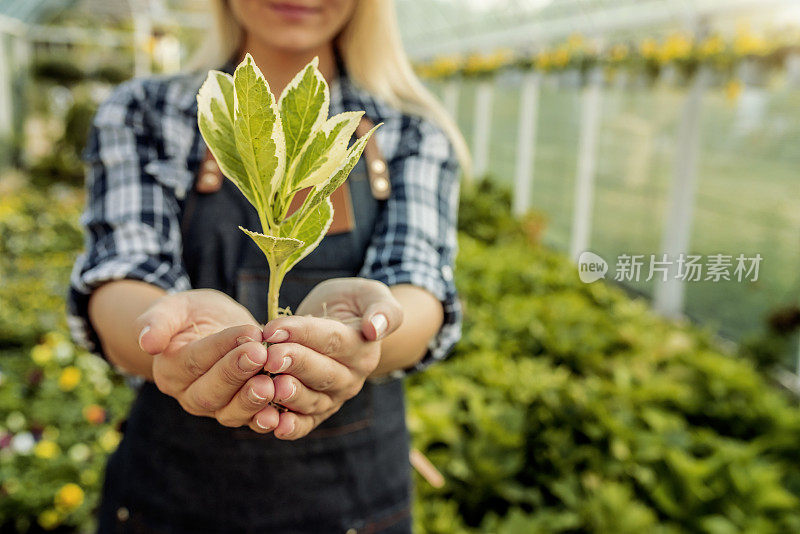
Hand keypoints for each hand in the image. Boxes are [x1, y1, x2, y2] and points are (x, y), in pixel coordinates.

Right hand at [135, 289, 280, 431]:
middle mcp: (191, 395)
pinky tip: (282, 414)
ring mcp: (218, 408)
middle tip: (261, 355)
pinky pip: (254, 421)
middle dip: (238, 373)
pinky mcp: (243, 413)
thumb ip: (158, 321)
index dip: (221, 348)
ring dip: (253, 400)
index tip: (249, 334)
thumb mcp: (175, 308)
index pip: (195, 360)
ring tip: (272, 384)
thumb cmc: (193, 316)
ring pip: (231, 412)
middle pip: (211, 392)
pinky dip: (268, 420)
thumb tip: (147, 342)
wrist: (214, 330)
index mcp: (171, 369)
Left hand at [260, 278, 402, 439]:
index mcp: (363, 349)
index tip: (274, 329)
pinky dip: (290, 427)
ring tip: (267, 387)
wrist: (343, 325)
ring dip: (289, 396)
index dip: (302, 334)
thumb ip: (382, 310)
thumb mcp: (371, 295)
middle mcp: (351, 378)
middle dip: (293, 364)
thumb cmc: (352, 304)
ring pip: (312, 401)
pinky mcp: (317, 412)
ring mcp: (335, 398)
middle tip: (268, 357)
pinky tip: (272, 425)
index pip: (332, 340)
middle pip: (322, 373)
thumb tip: (375, 329)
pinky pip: (305, 424)